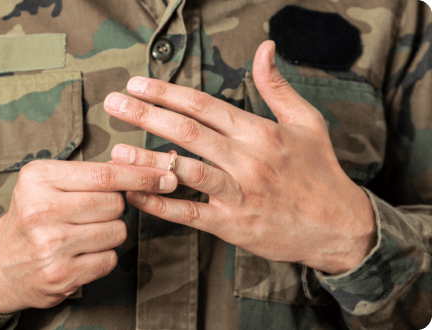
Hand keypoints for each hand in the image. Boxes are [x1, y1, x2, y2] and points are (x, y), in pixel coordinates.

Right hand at [0, 160, 176, 313]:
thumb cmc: (33, 216)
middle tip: (91, 212)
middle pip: (115, 204)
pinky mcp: (61, 274)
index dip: (142, 175)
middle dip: (115, 207)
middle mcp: (41, 210)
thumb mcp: (49, 183)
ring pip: (117, 231)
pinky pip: (110, 259)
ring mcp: (51, 245)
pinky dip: (103, 255)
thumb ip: (91, 173)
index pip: (105, 175)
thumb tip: (146, 168)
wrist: (0, 264)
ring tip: (82, 233)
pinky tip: (80, 253)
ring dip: (110, 232)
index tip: (166, 176)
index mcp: (38, 178)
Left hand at [103, 40, 374, 274]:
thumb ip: (278, 86)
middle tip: (114, 103)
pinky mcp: (232, 224)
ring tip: (117, 150)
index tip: (138, 84)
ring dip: (148, 159)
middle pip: (188, 132)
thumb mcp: (307, 122)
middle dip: (146, 115)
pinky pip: (189, 212)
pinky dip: (161, 203)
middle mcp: (247, 159)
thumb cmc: (320, 172)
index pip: (204, 105)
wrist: (339, 226)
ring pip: (185, 170)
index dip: (167, 92)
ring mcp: (238, 193)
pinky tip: (136, 194)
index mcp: (260, 132)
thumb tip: (265, 49)